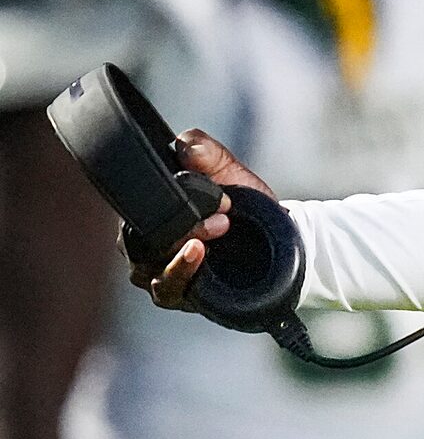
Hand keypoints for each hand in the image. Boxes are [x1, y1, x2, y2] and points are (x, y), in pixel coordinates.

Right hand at [128, 129, 276, 310]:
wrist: (277, 240)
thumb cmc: (244, 206)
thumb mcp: (228, 171)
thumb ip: (206, 152)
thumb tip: (187, 143)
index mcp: (149, 215)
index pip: (132, 210)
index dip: (157, 202)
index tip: (199, 193)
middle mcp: (146, 247)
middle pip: (139, 242)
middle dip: (174, 231)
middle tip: (218, 220)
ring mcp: (159, 272)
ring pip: (149, 267)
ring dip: (178, 253)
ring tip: (205, 241)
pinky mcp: (178, 295)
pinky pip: (167, 288)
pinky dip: (180, 272)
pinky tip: (198, 256)